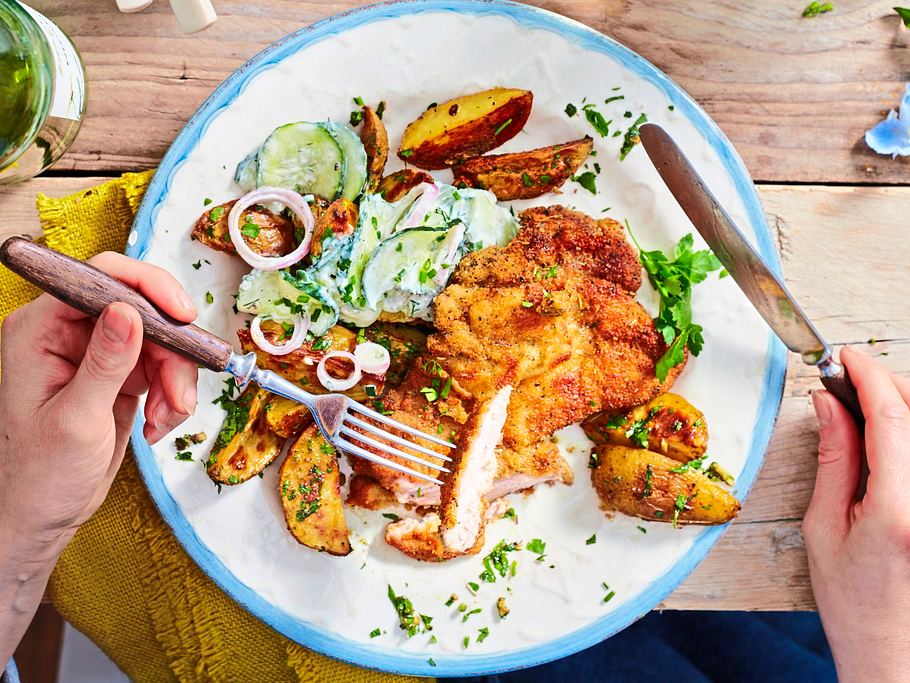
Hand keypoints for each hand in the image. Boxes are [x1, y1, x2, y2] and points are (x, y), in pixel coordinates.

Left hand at [0, 252, 199, 543]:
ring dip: (176, 380)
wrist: (42, 514)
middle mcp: (67, 331)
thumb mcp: (76, 420)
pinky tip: (158, 424)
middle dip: (171, 352)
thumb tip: (127, 311)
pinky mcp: (119, 372)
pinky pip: (163, 366)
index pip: (100, 279)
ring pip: (161, 340)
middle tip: (179, 394)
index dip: (147, 289)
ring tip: (166, 418)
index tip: (184, 316)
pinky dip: (172, 394)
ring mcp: (96, 351)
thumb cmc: (40, 474)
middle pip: (142, 310)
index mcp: (40, 330)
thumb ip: (105, 362)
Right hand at [804, 346, 909, 681]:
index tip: (844, 358)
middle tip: (845, 380)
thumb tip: (829, 405)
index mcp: (899, 508)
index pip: (891, 417)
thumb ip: (834, 459)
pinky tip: (889, 436)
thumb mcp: (824, 528)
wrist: (900, 654)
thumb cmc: (856, 603)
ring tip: (864, 408)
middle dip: (886, 384)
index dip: (867, 376)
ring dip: (901, 408)